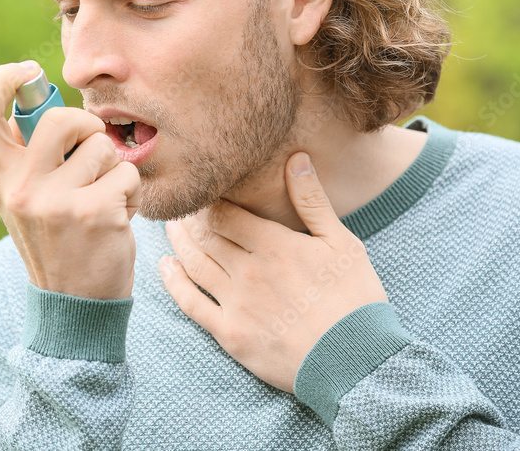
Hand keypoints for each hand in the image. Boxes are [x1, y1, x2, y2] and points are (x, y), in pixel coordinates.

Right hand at [0, 61, 139, 299]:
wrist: (75, 306)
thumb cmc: (60, 241)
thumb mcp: (29, 201)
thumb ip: (33, 157)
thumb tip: (46, 97)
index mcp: (0, 180)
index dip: (0, 81)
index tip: (27, 69)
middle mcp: (21, 189)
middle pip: (60, 118)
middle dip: (88, 127)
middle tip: (93, 153)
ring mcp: (56, 202)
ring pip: (102, 146)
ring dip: (114, 168)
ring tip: (105, 198)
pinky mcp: (94, 213)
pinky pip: (128, 173)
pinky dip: (132, 192)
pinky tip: (119, 218)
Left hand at [159, 152, 387, 392]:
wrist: (354, 361)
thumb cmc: (354, 300)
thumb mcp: (342, 243)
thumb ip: (312, 201)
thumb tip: (296, 158)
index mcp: (273, 245)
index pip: (224, 212)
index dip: (209, 200)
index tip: (203, 191)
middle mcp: (247, 271)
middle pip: (204, 236)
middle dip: (189, 218)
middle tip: (180, 206)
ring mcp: (235, 304)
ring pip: (194, 264)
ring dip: (178, 243)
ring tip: (170, 228)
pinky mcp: (230, 335)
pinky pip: (191, 305)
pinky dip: (174, 283)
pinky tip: (165, 268)